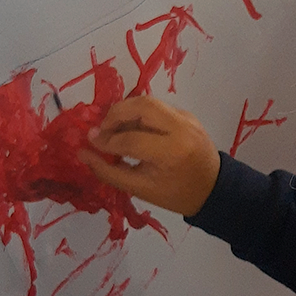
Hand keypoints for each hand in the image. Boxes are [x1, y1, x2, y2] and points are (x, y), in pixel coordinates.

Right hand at [79, 96, 220, 215]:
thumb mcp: (141, 189)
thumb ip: (109, 171)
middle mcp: (181, 128)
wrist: (212, 188)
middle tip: (102, 129)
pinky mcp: (187, 114)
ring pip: (149, 102)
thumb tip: (83, 152)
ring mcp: (187, 118)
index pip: (131, 139)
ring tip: (113, 128)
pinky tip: (131, 128)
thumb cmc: (176, 194)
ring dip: (126, 110)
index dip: (106, 140)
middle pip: (141, 106)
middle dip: (115, 114)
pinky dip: (140, 113)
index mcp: (172, 152)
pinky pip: (158, 107)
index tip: (90, 141)